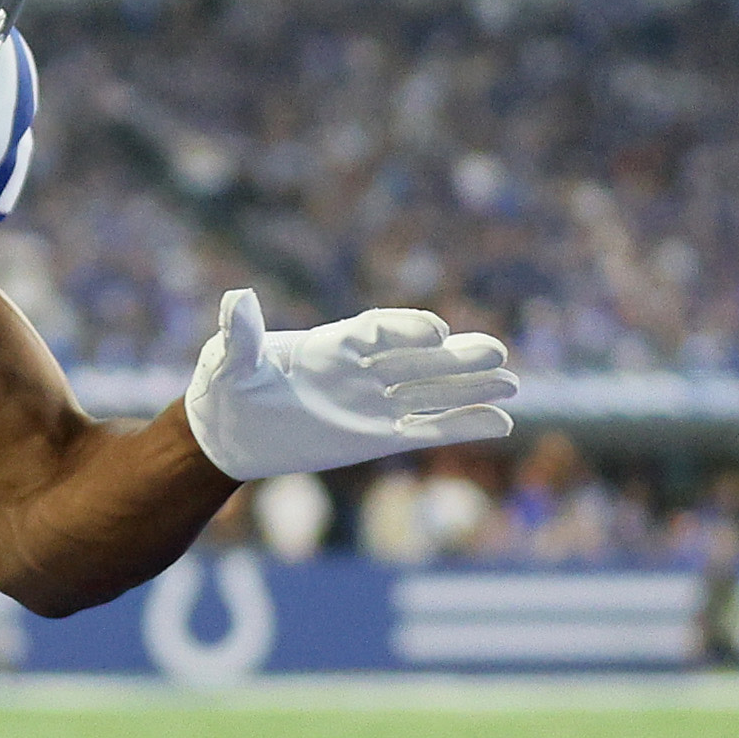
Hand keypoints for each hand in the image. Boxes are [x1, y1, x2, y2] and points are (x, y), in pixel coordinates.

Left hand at [183, 287, 515, 481]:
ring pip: (431, 391)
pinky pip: (427, 429)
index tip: (434, 333)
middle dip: (456, 358)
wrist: (226, 434)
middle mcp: (361, 370)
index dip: (408, 330)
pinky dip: (463, 425)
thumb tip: (236, 299)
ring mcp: (373, 403)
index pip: (379, 331)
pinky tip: (503, 423)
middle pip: (418, 358)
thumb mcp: (230, 361)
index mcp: (332, 344)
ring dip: (471, 388)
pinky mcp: (376, 437)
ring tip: (513, 383)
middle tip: (497, 354)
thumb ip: (242, 335)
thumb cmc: (226, 389)